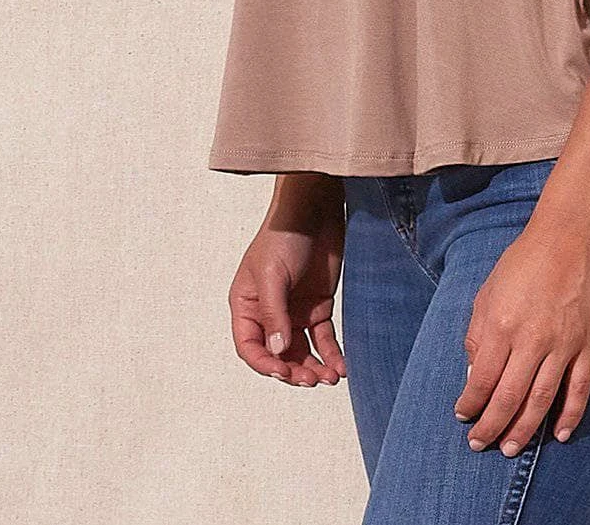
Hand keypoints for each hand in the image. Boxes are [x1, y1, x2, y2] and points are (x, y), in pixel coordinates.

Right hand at [227, 188, 348, 386]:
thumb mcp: (272, 274)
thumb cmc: (284, 234)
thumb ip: (274, 313)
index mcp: (247, 305)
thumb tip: (278, 351)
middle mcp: (269, 313)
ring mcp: (295, 311)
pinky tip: (342, 367)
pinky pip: (324, 339)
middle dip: (294, 371)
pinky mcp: (319, 306)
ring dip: (315, 368)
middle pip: (278, 355)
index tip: (284, 372)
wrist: (316, 208)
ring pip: (302, 352)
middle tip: (312, 380)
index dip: (265, 363)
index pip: (250, 346)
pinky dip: (332, 354)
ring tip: (330, 378)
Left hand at [453, 212, 589, 452]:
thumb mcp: (488, 291)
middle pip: (509, 398)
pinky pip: (579, 388)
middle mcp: (532, 339)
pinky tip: (560, 434)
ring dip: (524, 429)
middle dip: (491, 427)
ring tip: (511, 449)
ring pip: (542, 400)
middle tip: (480, 445)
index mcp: (502, 324)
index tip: (463, 416)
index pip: (481, 380)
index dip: (470, 404)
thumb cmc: (524, 260)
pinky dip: (570, 415)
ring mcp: (563, 343)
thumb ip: (478, 334)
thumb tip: (475, 374)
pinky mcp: (588, 343)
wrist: (570, 235)